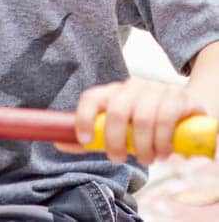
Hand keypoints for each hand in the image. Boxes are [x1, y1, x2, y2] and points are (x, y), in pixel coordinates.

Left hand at [56, 77, 207, 164]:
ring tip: (147, 158)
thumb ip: (94, 137)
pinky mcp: (177, 96)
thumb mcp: (119, 130)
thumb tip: (58, 142)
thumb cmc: (145, 123)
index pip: (91, 98)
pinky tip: (164, 152)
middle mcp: (132, 86)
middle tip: (118, 158)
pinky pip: (166, 119)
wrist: (186, 109)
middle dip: (115, 142)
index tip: (86, 140)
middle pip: (116, 111)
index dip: (84, 117)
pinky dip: (163, 141)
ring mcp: (155, 88)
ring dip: (143, 147)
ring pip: (142, 119)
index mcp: (113, 92)